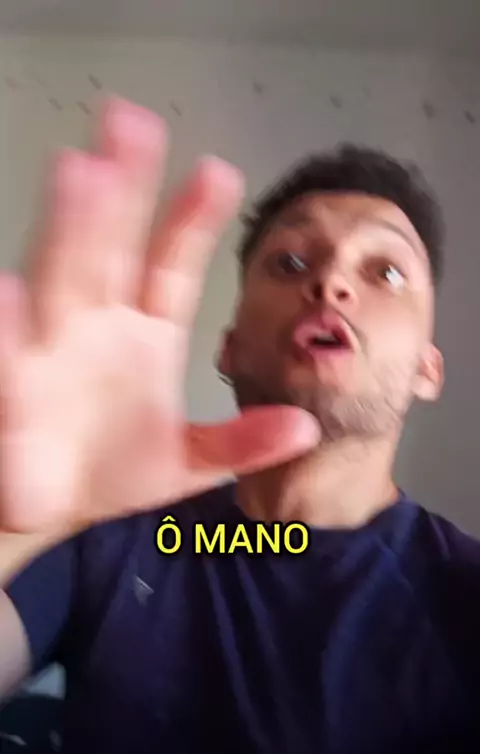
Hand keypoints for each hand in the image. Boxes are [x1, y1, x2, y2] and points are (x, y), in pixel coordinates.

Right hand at [0, 98, 318, 532]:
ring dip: (70, 228)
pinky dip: (11, 320)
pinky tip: (11, 288)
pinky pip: (13, 346)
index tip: (219, 174)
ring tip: (82, 172)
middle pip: (112, 247)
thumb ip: (241, 443)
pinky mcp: (17, 379)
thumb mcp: (188, 461)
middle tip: (132, 125)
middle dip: (123, 191)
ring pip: (62, 276)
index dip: (193, 220)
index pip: (172, 264)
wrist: (55, 506)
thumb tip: (304, 426)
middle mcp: (99, 323)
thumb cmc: (116, 469)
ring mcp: (55, 344)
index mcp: (145, 333)